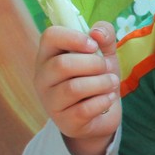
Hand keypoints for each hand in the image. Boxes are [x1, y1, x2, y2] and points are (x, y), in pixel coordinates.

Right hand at [33, 21, 120, 154]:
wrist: (103, 113)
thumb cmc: (98, 77)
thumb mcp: (104, 52)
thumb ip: (104, 35)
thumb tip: (96, 33)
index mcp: (49, 55)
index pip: (50, 36)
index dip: (74, 37)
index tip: (93, 45)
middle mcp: (43, 77)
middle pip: (62, 65)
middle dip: (94, 64)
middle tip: (106, 68)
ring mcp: (50, 101)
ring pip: (73, 88)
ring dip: (101, 83)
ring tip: (112, 83)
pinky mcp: (64, 121)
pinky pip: (83, 109)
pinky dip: (103, 101)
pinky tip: (108, 99)